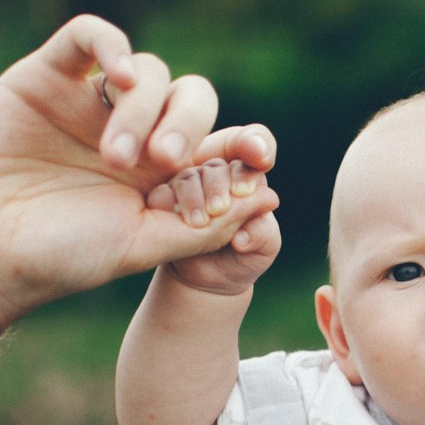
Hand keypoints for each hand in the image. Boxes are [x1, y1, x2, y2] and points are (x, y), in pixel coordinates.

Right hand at [0, 16, 278, 323]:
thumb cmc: (58, 259)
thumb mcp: (141, 247)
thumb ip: (204, 226)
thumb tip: (269, 195)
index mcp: (161, 176)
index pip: (220, 142)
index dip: (247, 141)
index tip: (259, 153)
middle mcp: (133, 134)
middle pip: (192, 98)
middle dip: (190, 124)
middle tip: (164, 160)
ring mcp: (90, 103)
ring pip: (148, 71)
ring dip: (144, 107)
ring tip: (115, 155)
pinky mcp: (46, 76)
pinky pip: (89, 36)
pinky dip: (111, 43)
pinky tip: (119, 73)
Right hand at [148, 129, 285, 296]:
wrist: (211, 278)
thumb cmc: (244, 256)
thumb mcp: (262, 249)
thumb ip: (262, 235)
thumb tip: (243, 236)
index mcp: (248, 176)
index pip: (255, 146)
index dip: (251, 160)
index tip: (245, 190)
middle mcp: (218, 173)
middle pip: (218, 166)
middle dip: (220, 185)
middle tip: (221, 209)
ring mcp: (189, 183)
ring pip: (189, 176)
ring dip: (194, 197)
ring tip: (200, 223)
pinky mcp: (164, 198)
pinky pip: (162, 192)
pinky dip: (168, 204)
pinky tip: (172, 218)